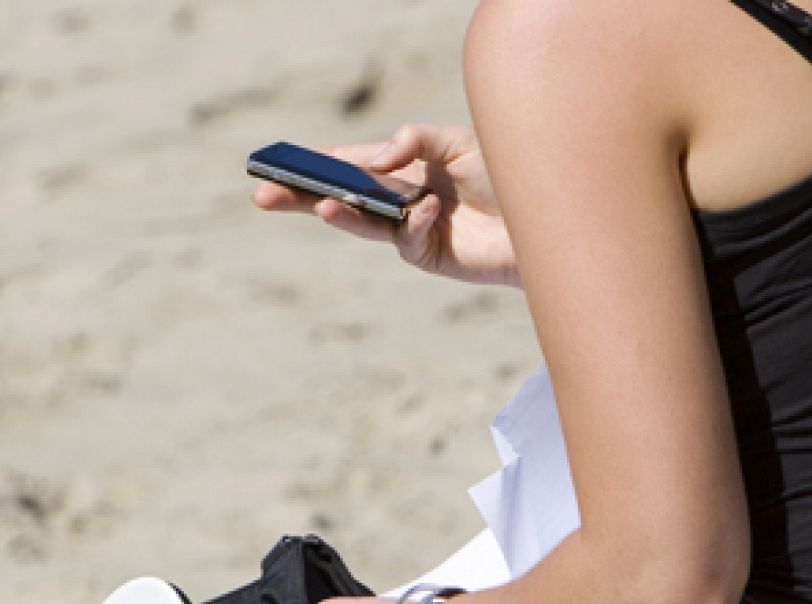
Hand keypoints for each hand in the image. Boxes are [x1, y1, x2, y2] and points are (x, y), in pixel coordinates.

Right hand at [251, 123, 519, 287]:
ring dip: (341, 214)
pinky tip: (431, 208)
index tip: (282, 163)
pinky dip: (415, 222)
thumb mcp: (458, 141)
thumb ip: (413, 141)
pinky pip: (408, 238)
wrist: (548, 218)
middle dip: (302, 196)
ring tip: (320, 205)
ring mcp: (412, 229)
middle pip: (342, 197)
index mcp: (404, 166)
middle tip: (263, 196)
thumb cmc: (507, 174)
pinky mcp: (429, 254)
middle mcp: (401, 197)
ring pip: (363, 223)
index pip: (350, 164)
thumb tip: (375, 161)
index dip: (317, 164)